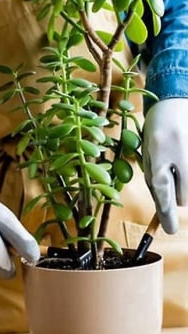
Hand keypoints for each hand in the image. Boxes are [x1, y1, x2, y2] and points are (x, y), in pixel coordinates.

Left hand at [143, 98, 187, 234]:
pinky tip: (182, 161)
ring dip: (187, 187)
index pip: (162, 189)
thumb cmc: (157, 129)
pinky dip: (187, 177)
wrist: (176, 103)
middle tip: (173, 174)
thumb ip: (154, 177)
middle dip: (177, 195)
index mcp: (159, 152)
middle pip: (184, 197)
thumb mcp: (148, 152)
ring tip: (180, 165)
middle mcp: (180, 154)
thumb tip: (163, 205)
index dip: (165, 212)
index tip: (169, 230)